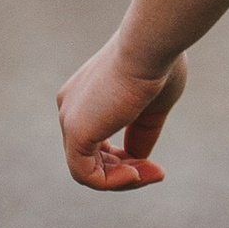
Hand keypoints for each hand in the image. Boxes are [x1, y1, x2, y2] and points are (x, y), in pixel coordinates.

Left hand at [57, 33, 185, 190]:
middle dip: (126, 171)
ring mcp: (70, 119)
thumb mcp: (152, 105)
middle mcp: (71, 107)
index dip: (126, 159)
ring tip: (153, 174)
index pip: (97, 141)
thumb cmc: (157, 64)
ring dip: (123, 180)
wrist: (150, 45)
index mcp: (86, 96)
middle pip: (91, 158)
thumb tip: (137, 159)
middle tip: (158, 173)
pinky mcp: (76, 132)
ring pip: (87, 170)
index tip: (156, 166)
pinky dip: (113, 182)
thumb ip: (141, 133)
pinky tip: (137, 174)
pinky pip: (86, 174)